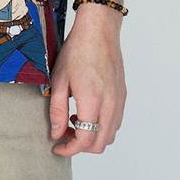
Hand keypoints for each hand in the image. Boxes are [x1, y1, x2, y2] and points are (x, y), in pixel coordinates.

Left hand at [48, 9, 124, 157]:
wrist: (99, 30)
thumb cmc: (77, 50)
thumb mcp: (59, 79)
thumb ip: (57, 110)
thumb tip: (56, 133)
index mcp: (92, 101)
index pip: (84, 141)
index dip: (68, 149)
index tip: (56, 146)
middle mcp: (110, 105)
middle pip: (99, 144)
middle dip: (80, 146)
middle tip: (63, 135)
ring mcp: (119, 101)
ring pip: (109, 136)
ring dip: (92, 137)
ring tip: (73, 121)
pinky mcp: (122, 96)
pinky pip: (115, 123)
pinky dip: (101, 127)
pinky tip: (86, 112)